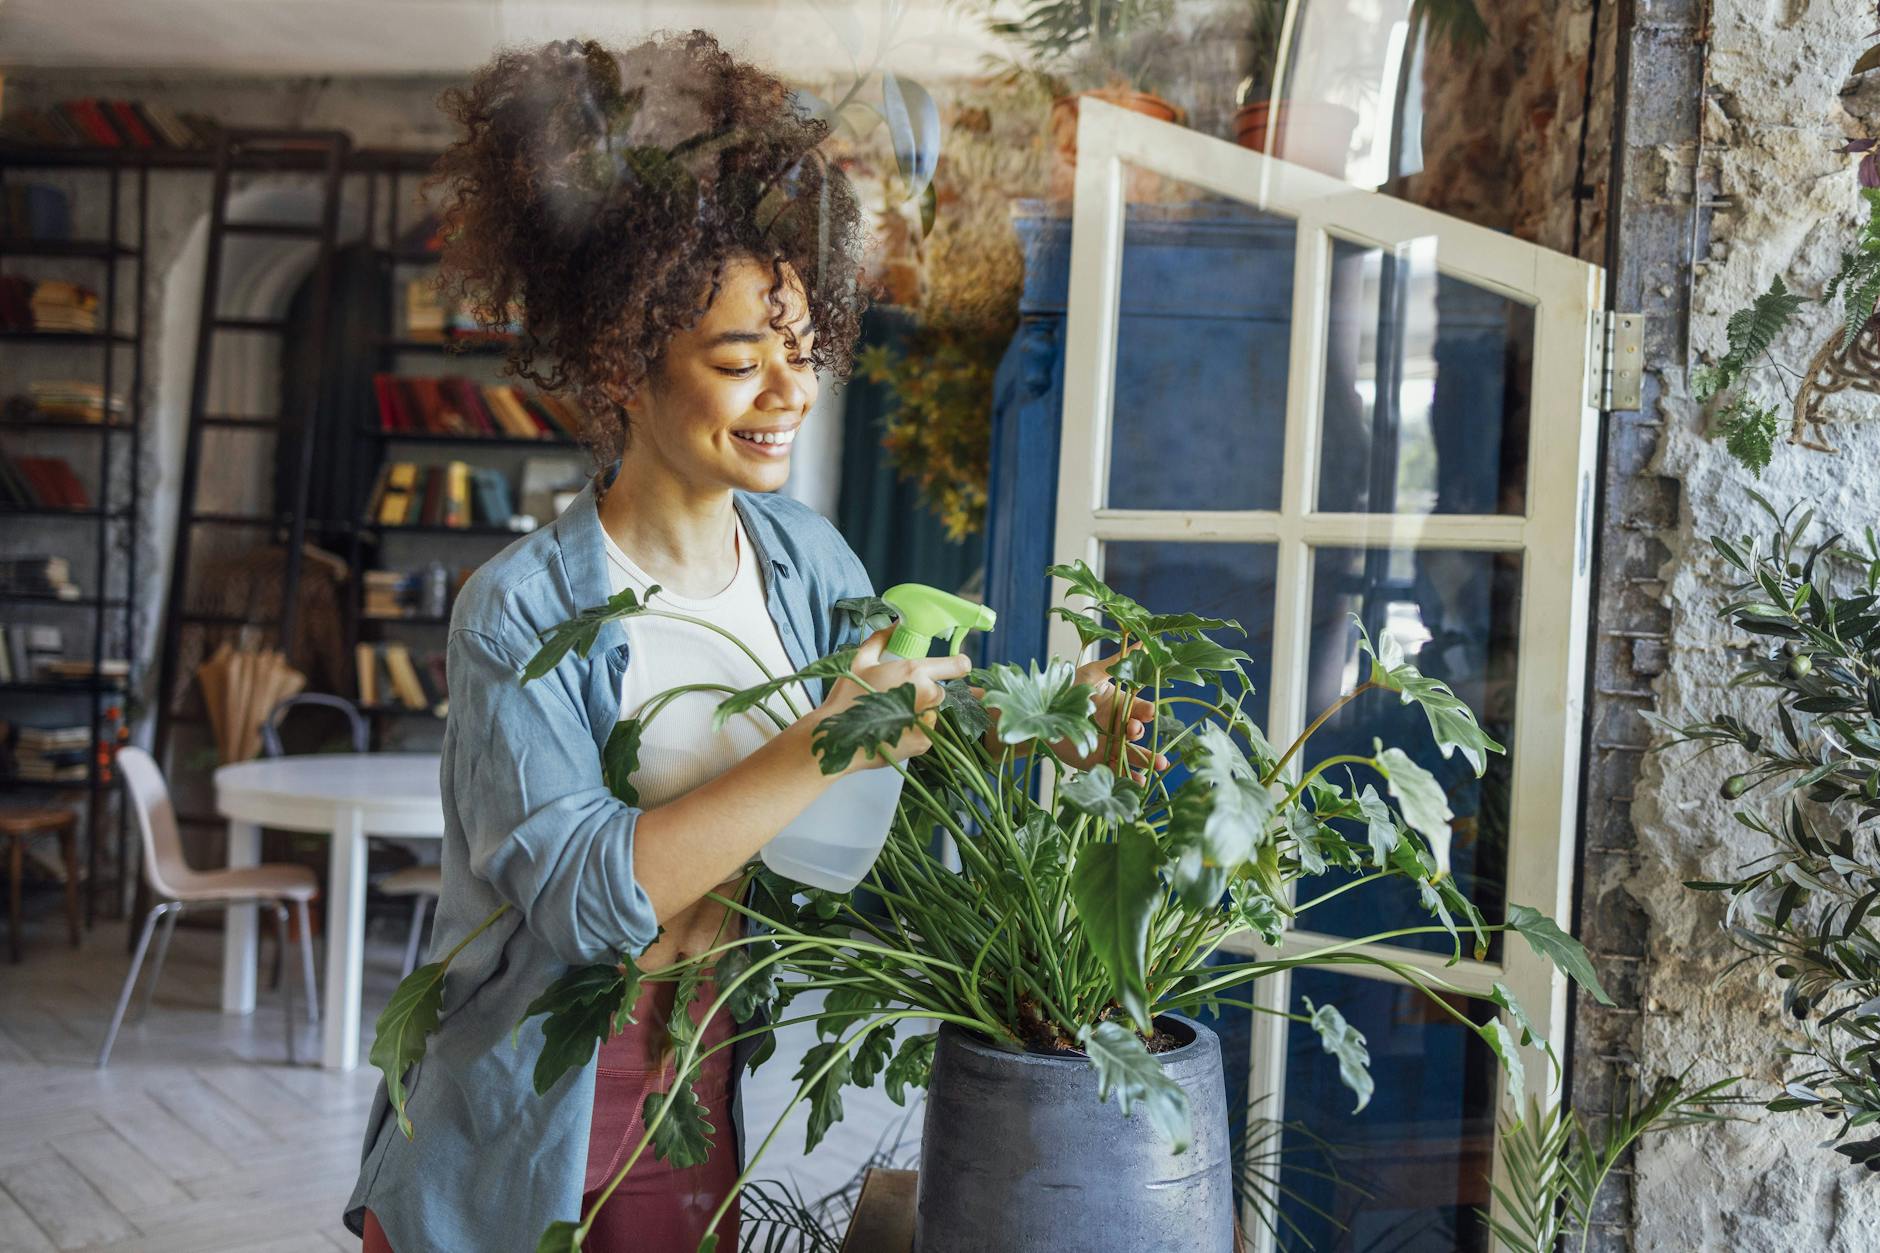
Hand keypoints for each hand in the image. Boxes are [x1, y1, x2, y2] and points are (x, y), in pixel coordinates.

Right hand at [808, 626, 971, 773]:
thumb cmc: (845, 697)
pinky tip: (893, 729)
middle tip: (899, 695)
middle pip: (940, 690)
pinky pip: (926, 731)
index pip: (957, 665)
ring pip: (933, 711)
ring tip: (892, 715)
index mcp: (914, 671)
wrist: (836, 739)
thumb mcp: (860, 660)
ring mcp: (926, 721)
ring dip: (920, 710)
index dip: (958, 664)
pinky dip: (915, 729)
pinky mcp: (923, 742)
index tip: (957, 666)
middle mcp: (926, 695)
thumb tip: (896, 624)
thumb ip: (881, 639)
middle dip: (926, 691)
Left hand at [1058, 645, 1168, 779]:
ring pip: (1132, 752)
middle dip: (1142, 733)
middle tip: (1135, 731)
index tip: (1148, 711)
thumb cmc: (1068, 686)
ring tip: (1160, 764)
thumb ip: (1118, 662)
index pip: (1140, 708)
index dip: (1146, 710)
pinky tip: (1139, 782)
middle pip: (1137, 731)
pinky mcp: (1096, 760)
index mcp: (1121, 704)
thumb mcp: (1092, 673)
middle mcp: (1118, 725)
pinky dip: (1128, 777)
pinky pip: (1115, 769)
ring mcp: (1109, 743)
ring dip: (1146, 758)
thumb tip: (1143, 642)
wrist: (1039, 710)